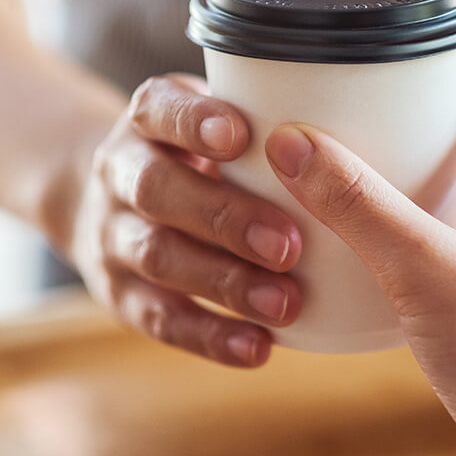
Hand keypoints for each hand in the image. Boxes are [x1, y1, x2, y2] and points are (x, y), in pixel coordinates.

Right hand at [68, 74, 303, 366]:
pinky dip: (211, 336)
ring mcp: (112, 235)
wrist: (123, 204)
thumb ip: (272, 126)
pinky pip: (161, 319)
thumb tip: (343, 142)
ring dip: (224, 282)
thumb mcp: (225, 122)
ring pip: (157, 257)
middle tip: (288, 244)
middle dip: (224, 217)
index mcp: (149, 119)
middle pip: (156, 189)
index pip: (158, 108)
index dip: (194, 123)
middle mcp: (119, 172)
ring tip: (285, 303)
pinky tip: (260, 347)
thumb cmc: (208, 159)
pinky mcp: (121, 295)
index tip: (242, 137)